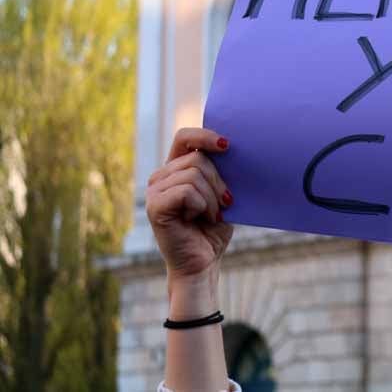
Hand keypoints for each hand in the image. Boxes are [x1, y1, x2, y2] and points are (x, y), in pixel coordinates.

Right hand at [146, 128, 233, 315]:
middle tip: (223, 204)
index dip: (205, 135)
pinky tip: (199, 219)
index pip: (185, 137)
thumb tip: (231, 146)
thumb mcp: (221, 193)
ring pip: (194, 175)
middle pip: (197, 158)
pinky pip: (186, 191)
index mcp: (176, 169)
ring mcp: (154, 191)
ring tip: (211, 216)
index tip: (228, 146)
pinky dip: (202, 205)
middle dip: (219, 181)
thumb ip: (220, 171)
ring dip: (212, 198)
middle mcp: (161, 177)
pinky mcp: (154, 207)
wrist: (203, 262)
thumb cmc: (213, 229)